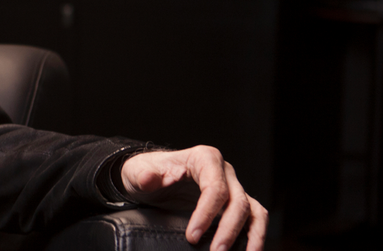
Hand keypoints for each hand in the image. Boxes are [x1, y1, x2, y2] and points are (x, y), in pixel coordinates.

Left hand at [121, 146, 267, 250]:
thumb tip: (149, 179)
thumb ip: (144, 176)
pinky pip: (254, 219)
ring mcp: (232, 187)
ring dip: (253, 236)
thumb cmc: (146, 172)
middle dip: (228, 230)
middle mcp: (224, 171)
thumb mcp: (138, 172)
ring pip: (254, 211)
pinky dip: (256, 236)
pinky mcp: (234, 204)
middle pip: (237, 201)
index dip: (207, 214)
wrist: (149, 177)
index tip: (192, 236)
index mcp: (204, 158)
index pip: (214, 188)